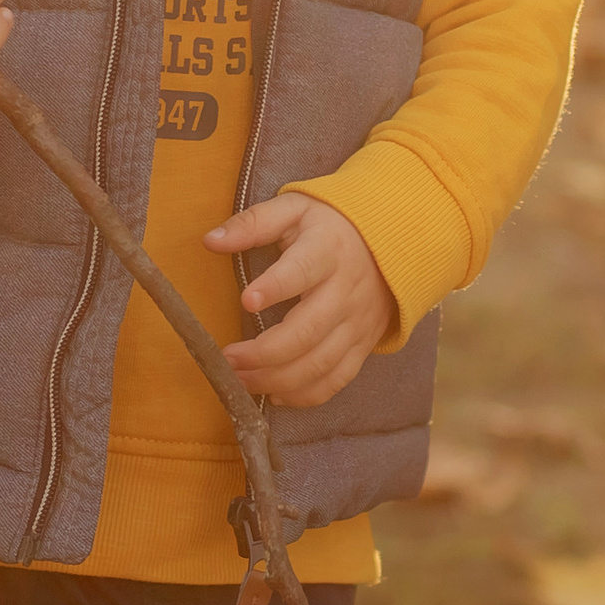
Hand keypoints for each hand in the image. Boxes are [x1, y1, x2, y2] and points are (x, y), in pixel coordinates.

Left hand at [206, 193, 394, 408]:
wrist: (395, 242)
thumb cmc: (331, 226)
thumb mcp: (295, 209)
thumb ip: (253, 223)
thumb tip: (210, 240)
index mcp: (327, 250)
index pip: (302, 271)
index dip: (275, 287)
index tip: (247, 300)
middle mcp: (346, 290)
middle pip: (307, 331)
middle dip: (264, 352)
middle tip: (228, 359)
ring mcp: (357, 323)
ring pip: (319, 363)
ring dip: (276, 379)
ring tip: (240, 380)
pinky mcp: (363, 345)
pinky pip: (337, 379)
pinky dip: (305, 395)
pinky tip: (275, 394)